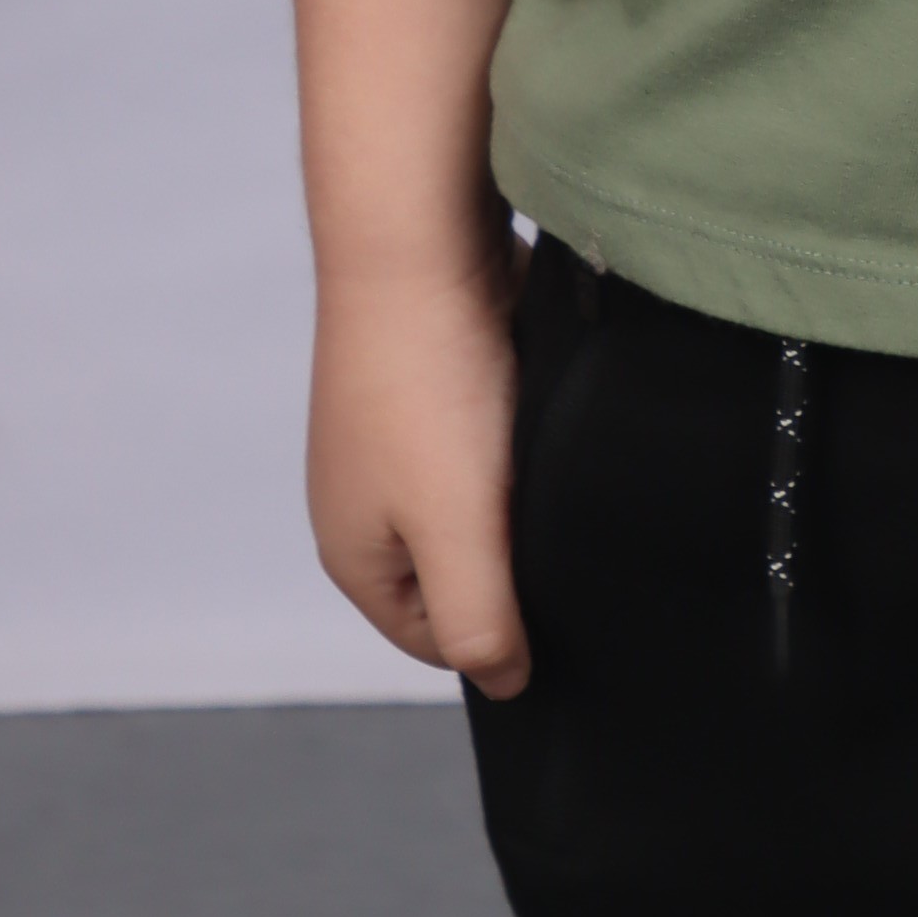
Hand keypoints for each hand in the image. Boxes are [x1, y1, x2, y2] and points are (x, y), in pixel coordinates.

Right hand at [305, 246, 532, 697]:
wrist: (417, 235)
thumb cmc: (429, 388)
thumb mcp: (457, 532)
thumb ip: (480, 625)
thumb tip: (506, 681)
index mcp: (355, 554)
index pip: (436, 640)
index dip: (500, 629)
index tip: (555, 589)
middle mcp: (364, 497)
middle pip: (457, 566)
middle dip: (512, 552)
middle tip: (562, 521)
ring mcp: (394, 431)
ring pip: (477, 493)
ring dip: (518, 483)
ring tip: (551, 457)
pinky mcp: (430, 375)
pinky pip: (485, 429)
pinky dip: (518, 423)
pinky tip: (544, 403)